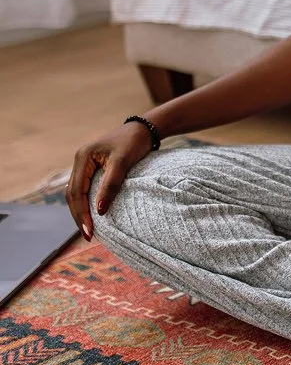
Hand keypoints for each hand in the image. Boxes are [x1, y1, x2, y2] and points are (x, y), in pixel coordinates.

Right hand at [65, 122, 156, 240]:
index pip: (76, 191)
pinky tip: (93, 215)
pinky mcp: (92, 168)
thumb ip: (110, 185)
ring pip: (76, 193)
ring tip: (89, 230)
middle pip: (73, 195)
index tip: (90, 230)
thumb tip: (99, 211)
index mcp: (83, 157)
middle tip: (89, 236)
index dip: (81, 213)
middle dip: (79, 216)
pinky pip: (84, 189)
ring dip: (81, 211)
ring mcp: (85, 165)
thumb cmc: (134, 142)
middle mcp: (80, 161)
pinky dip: (86, 203)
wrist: (144, 129)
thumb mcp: (123, 162)